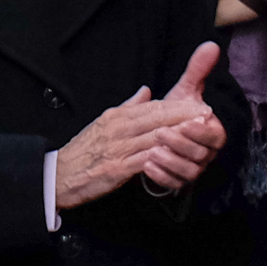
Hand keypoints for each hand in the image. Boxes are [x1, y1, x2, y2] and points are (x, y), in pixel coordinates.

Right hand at [55, 43, 225, 206]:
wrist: (59, 174)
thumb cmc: (83, 150)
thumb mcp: (103, 122)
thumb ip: (128, 107)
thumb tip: (146, 91)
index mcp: (117, 116)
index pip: (153, 107)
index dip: (178, 106)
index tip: (199, 105)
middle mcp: (118, 128)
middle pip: (157, 119)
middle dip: (184, 116)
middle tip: (207, 115)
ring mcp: (118, 148)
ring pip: (154, 138)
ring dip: (178, 135)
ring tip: (199, 134)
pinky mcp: (116, 168)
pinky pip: (144, 160)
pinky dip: (161, 157)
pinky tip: (176, 157)